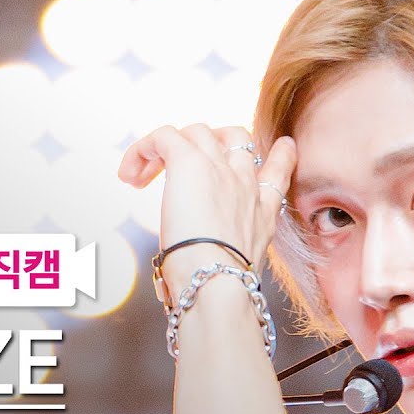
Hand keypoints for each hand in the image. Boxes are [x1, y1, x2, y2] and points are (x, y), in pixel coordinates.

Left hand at [117, 123, 296, 293]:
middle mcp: (244, 182)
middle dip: (210, 140)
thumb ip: (228, 254)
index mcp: (261, 209)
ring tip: (143, 176)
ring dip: (168, 147)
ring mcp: (219, 167)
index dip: (280, 155)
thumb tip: (198, 267)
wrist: (218, 278)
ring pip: (195, 131)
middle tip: (182, 160)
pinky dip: (143, 149)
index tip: (284, 145)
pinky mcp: (189, 162)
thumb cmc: (221, 283)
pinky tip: (129, 175)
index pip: (278, 171)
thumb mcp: (240, 265)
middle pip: (234, 137)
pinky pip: (163, 136)